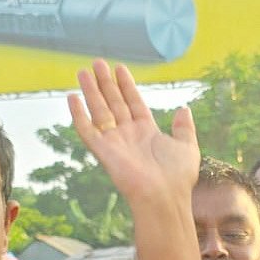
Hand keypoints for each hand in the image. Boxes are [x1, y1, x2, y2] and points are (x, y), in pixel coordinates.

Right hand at [67, 60, 199, 208]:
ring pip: (100, 111)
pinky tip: (72, 98)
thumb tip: (184, 108)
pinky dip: (79, 115)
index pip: (133, 103)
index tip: (120, 68)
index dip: (126, 86)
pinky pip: (87, 131)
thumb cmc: (178, 177)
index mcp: (147, 133)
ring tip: (84, 71)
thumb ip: (184, 128)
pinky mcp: (104, 152)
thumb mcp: (188, 147)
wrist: (164, 196)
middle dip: (106, 83)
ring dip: (91, 91)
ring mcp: (115, 143)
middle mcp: (129, 136)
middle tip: (97, 63)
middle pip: (114, 103)